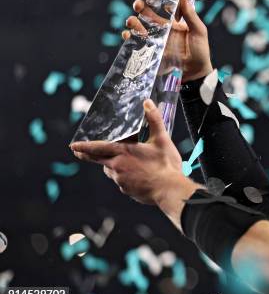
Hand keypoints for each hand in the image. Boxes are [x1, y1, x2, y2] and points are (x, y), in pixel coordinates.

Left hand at [70, 99, 197, 205]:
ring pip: (112, 171)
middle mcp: (117, 166)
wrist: (169, 190)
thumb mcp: (162, 139)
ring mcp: (121, 180)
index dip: (84, 146)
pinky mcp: (127, 191)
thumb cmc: (165, 164)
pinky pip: (122, 182)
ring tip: (129, 163)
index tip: (73, 146)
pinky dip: (126, 177)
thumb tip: (147, 102)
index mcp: (123, 152)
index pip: (98, 148)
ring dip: (114, 166)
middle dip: (88, 156)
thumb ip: (154, 119)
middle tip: (78, 152)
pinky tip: (139, 176)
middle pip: (98, 160)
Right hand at [123, 0, 213, 81]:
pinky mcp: (149, 49)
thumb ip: (190, 14)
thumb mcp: (198, 31)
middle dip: (139, 5)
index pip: (161, 2)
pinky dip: (128, 36)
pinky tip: (129, 35)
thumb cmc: (200, 51)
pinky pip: (134, 40)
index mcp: (173, 19)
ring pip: (137, 24)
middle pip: (145, 11)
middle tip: (138, 5)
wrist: (194, 72)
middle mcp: (162, 26)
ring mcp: (154, 38)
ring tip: (133, 22)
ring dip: (132, 20)